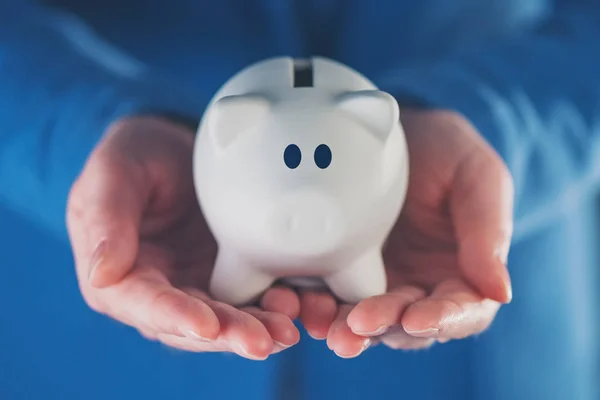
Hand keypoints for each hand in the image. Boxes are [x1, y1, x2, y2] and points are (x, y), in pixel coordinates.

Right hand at [67, 116, 299, 359]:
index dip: (175, 317)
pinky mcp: (229, 274)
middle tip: (263, 341)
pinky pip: (253, 296)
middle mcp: (160, 290)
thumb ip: (106, 219)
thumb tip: (101, 275)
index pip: (145, 305)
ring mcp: (198, 285)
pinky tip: (301, 305)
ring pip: (227, 318)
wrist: (172, 148)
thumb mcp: (113, 173)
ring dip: (257, 328)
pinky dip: (275, 304)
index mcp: (120, 275)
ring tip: (287, 330)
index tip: (207, 326)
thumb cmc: (134, 156)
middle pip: (193, 323)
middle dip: (229, 334)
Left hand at [298, 109, 513, 357]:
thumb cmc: (448, 153)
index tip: (417, 318)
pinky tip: (303, 305)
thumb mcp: (477, 177)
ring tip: (327, 327)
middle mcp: (422, 287)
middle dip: (385, 326)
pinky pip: (333, 297)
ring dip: (348, 328)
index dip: (443, 320)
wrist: (401, 133)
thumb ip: (488, 230)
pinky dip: (319, 307)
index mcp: (464, 275)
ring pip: (368, 320)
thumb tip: (501, 292)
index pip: (461, 311)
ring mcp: (381, 282)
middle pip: (408, 324)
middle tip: (359, 324)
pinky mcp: (345, 272)